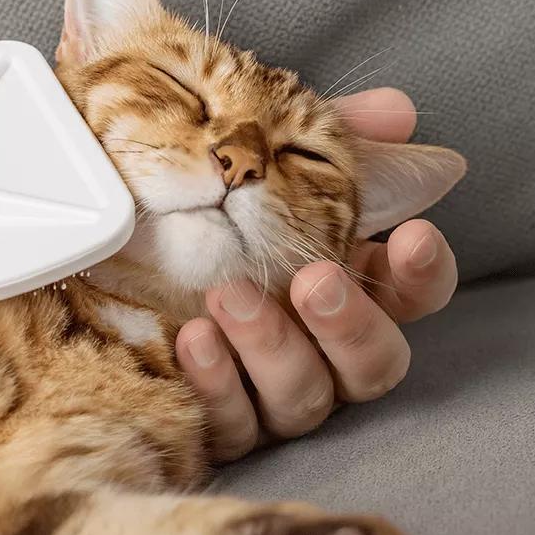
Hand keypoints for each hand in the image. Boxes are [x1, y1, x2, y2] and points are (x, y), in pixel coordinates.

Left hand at [175, 88, 458, 460]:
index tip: (411, 234)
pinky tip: (194, 339)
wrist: (109, 253)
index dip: (424, 272)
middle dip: (351, 323)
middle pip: (376, 363)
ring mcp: (273, 390)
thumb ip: (328, 134)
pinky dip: (219, 383)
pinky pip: (236, 423)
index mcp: (350, 284)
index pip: (415, 294)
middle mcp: (322, 347)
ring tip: (228, 295)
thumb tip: (396, 111)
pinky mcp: (223, 420)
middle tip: (314, 279)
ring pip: (307, 397)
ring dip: (274, 345)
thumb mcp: (259, 157)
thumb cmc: (202, 206)